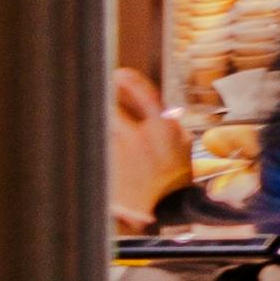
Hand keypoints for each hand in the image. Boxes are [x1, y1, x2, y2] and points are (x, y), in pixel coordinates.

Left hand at [103, 67, 201, 224]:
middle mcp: (139, 135)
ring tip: (97, 121)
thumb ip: (171, 124)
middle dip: (105, 99)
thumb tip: (164, 110)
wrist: (166, 207)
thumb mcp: (184, 144)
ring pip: (101, 126)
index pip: (144, 94)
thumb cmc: (177, 176)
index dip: (130, 80)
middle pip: (112, 107)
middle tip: (100, 95)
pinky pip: (97, 146)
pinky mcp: (107, 165)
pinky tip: (95, 145)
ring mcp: (121, 151)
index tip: (120, 73)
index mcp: (163, 127)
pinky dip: (96, 143)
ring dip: (99, 121)